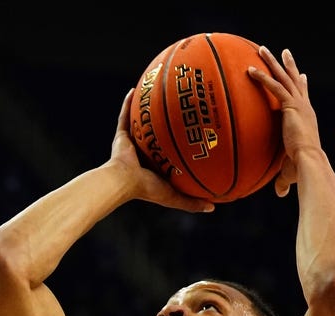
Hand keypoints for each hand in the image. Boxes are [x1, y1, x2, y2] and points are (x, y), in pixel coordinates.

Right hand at [109, 89, 214, 212]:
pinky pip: (125, 115)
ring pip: (141, 122)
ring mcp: (132, 143)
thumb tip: (214, 208)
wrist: (122, 182)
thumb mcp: (174, 196)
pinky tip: (135, 89)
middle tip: (182, 108)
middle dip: (167, 122)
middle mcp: (144, 152)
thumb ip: (192, 202)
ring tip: (159, 92)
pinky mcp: (121, 137)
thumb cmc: (146, 189)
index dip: (181, 143)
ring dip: (147, 109)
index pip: (170, 152)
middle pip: (158, 134)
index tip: (194, 133)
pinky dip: (128, 103)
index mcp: (155, 166)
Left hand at [248, 46, 322, 197]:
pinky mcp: (291, 106)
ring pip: (284, 77)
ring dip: (272, 63)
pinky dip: (261, 78)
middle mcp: (304, 107)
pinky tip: (250, 69)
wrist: (309, 163)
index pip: (303, 98)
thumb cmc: (302, 170)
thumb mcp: (290, 172)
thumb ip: (283, 181)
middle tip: (283, 52)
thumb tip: (280, 194)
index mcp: (306, 118)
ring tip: (262, 49)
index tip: (301, 75)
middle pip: (295, 80)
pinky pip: (273, 87)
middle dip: (288, 66)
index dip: (301, 86)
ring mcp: (299, 104)